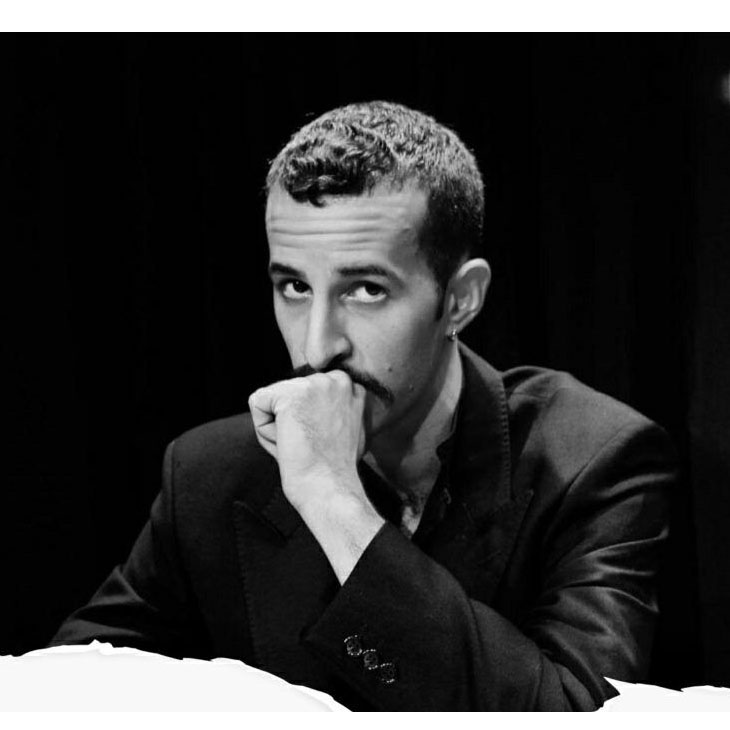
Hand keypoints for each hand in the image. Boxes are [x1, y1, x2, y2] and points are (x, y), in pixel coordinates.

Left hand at [248, 370, 366, 509]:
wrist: (330, 488)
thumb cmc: (336, 470)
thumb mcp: (348, 430)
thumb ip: (336, 409)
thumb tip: (315, 404)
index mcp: (354, 388)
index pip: (311, 393)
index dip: (310, 420)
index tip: (324, 441)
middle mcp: (339, 379)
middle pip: (292, 393)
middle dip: (294, 420)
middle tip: (312, 444)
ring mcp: (315, 384)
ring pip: (275, 400)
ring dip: (280, 425)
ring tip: (302, 444)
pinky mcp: (291, 394)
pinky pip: (257, 403)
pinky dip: (263, 429)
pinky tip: (287, 442)